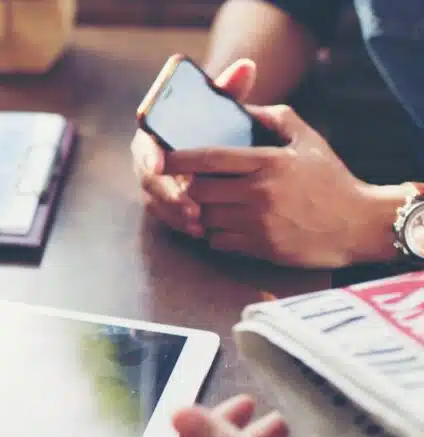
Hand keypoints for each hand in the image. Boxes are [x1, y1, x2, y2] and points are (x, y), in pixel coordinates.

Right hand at [131, 59, 256, 237]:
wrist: (218, 140)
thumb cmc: (219, 120)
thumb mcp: (225, 104)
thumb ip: (230, 87)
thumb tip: (246, 67)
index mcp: (156, 130)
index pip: (143, 142)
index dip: (147, 155)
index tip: (159, 165)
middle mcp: (149, 156)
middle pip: (147, 179)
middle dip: (166, 195)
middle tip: (189, 207)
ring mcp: (154, 180)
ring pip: (154, 200)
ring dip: (173, 213)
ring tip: (198, 223)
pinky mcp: (163, 199)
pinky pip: (164, 214)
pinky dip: (179, 222)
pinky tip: (200, 230)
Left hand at [163, 105, 394, 267]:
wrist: (358, 224)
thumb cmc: (330, 178)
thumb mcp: (307, 139)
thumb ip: (273, 117)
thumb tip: (240, 107)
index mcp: (268, 162)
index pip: (210, 157)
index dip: (179, 158)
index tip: (160, 157)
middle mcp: (260, 192)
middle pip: (200, 190)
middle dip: (188, 188)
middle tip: (189, 184)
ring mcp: (259, 223)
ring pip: (205, 217)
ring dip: (200, 212)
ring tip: (205, 204)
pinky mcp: (261, 248)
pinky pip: (219, 241)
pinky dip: (214, 234)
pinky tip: (223, 225)